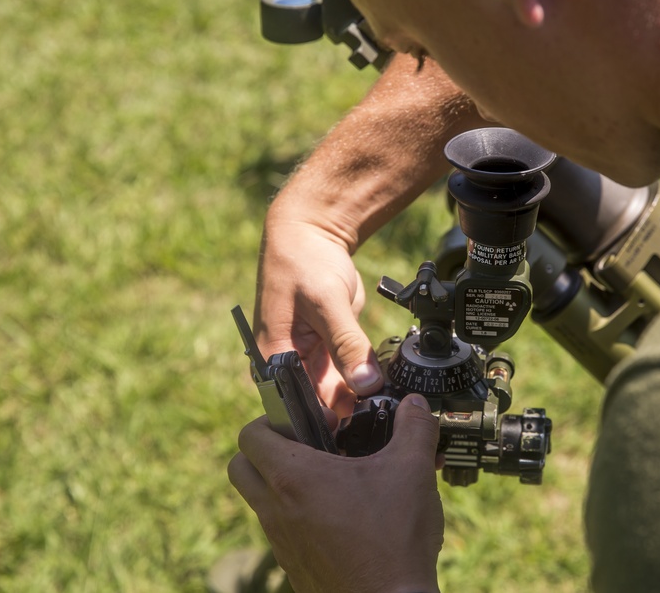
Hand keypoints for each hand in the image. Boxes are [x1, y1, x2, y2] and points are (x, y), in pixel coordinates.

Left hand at [228, 394, 443, 592]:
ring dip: (284, 484)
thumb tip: (415, 404)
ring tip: (332, 479)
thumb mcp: (412, 470)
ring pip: (260, 501)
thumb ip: (414, 428)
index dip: (273, 418)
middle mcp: (276, 509)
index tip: (310, 421)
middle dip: (267, 449)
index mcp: (293, 477)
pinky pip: (281, 531)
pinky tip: (342, 515)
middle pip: (242, 467)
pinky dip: (298, 516)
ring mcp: (281, 542)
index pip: (250, 434)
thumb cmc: (394, 540)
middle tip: (309, 445)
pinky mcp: (294, 566)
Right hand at [255, 214, 382, 416]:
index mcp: (273, 358)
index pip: (296, 407)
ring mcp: (308, 360)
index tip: (358, 425)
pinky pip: (347, 377)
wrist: (311, 234)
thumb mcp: (325, 301)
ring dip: (359, 400)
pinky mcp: (328, 353)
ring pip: (335, 395)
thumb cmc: (302, 261)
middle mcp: (287, 366)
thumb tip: (366, 384)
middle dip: (347, 414)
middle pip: (317, 406)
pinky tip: (384, 388)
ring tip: (386, 402)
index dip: (326, 422)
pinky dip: (363, 382)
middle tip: (381, 415)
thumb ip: (346, 344)